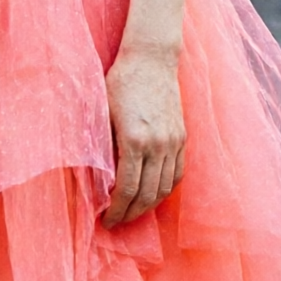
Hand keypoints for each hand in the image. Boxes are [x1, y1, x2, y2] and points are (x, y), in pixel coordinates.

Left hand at [104, 44, 184, 226]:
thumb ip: (103, 146)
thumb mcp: (102, 113)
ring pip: (164, 188)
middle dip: (131, 214)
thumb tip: (98, 179)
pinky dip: (165, 189)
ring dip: (148, 206)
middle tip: (117, 222)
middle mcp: (158, 145)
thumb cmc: (120, 82)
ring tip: (133, 212)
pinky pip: (177, 173)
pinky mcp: (181, 136)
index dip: (116, 210)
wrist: (151, 58)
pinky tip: (152, 194)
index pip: (127, 189)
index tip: (106, 220)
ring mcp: (173, 141)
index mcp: (134, 140)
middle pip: (147, 195)